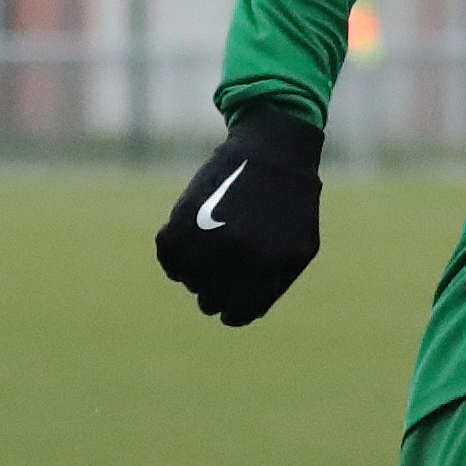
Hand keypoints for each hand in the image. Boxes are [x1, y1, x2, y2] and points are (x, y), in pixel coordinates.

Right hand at [156, 104, 323, 325]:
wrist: (273, 152)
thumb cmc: (292, 207)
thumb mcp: (299, 250)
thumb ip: (272, 286)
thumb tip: (241, 313)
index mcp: (265, 264)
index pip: (237, 313)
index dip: (236, 313)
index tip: (235, 307)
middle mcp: (231, 252)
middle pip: (209, 300)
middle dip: (218, 295)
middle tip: (227, 278)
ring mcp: (204, 232)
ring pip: (186, 280)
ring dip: (198, 275)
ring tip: (214, 259)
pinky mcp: (181, 214)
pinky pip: (167, 254)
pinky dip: (175, 258)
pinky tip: (192, 251)